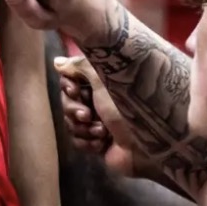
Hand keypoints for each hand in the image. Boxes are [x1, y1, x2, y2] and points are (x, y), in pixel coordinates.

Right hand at [55, 54, 156, 181]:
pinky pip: (78, 141)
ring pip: (70, 123)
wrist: (150, 143)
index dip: (68, 87)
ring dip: (83, 129)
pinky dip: (88, 142)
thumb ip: (80, 67)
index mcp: (103, 81)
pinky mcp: (98, 142)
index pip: (70, 79)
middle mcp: (99, 99)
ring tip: (102, 132)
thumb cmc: (130, 106)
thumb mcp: (104, 79)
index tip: (75, 91)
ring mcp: (99, 121)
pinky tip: (102, 143)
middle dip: (74, 110)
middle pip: (66, 102)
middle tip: (87, 115)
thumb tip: (56, 62)